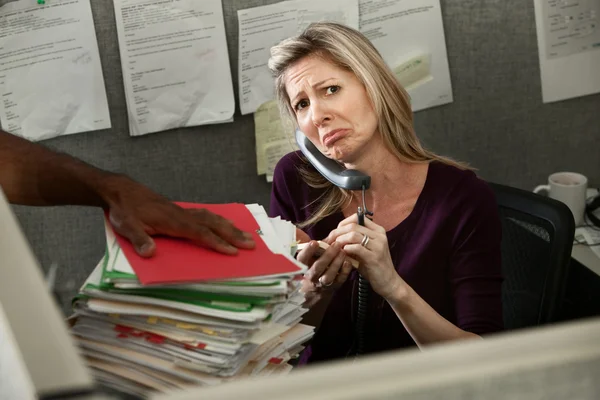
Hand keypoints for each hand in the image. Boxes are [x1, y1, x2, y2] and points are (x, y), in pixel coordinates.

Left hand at [102, 176, 255, 256]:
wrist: (121, 190)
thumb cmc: (124, 210)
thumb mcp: (126, 226)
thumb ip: (138, 239)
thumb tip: (150, 253)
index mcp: (172, 221)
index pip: (199, 233)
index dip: (216, 243)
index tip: (232, 252)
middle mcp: (182, 214)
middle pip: (212, 224)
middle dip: (233, 235)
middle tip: (251, 245)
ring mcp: (183, 211)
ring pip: (212, 217)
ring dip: (230, 227)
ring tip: (246, 235)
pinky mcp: (180, 210)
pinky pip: (206, 214)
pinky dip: (219, 219)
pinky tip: (225, 223)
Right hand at [297, 240, 352, 291]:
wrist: (316, 289)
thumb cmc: (313, 266)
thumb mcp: (308, 257)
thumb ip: (310, 246)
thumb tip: (307, 232)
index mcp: (303, 266)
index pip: (302, 259)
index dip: (307, 251)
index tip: (314, 242)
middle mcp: (311, 276)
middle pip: (317, 267)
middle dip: (327, 255)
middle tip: (336, 244)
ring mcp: (322, 283)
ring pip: (328, 276)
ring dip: (336, 263)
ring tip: (343, 252)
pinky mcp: (334, 287)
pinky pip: (339, 280)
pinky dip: (344, 271)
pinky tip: (348, 262)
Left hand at [325, 214, 403, 299]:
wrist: (388, 282)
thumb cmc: (373, 266)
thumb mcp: (365, 249)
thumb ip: (354, 240)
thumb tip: (335, 235)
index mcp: (377, 230)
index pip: (357, 217)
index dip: (342, 224)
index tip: (334, 234)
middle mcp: (379, 235)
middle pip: (352, 226)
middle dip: (337, 233)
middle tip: (329, 241)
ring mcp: (378, 245)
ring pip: (353, 235)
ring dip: (340, 241)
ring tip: (334, 248)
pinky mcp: (374, 257)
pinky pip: (356, 248)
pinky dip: (347, 249)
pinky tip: (343, 254)